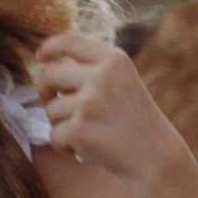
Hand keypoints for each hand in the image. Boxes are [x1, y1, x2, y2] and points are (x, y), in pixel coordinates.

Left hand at [34, 31, 178, 186]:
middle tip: (53, 103)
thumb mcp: (123, 82)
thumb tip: (49, 64)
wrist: (156, 155)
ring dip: (61, 124)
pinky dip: (65, 146)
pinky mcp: (80, 129)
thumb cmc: (135, 120)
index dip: (49, 47)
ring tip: (87, 133)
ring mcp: (89, 102)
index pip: (69, 42)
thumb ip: (93, 69)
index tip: (41, 56)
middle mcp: (101, 77)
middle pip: (50, 75)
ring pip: (50, 109)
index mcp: (114, 60)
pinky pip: (54, 135)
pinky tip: (85, 150)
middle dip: (45, 91)